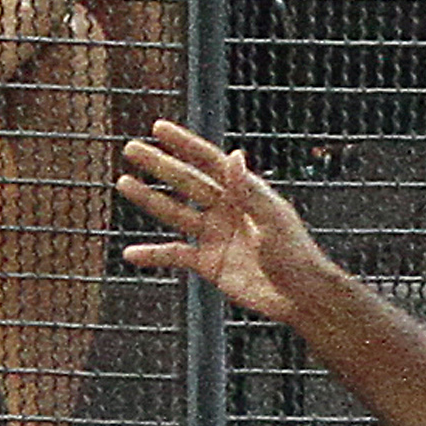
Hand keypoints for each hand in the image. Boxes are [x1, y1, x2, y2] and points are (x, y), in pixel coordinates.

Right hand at [119, 121, 340, 324]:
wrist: (301, 298)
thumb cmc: (295, 255)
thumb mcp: (272, 219)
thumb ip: (249, 190)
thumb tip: (233, 155)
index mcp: (244, 193)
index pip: (209, 162)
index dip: (185, 144)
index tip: (159, 128)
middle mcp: (227, 210)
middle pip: (186, 182)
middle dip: (159, 165)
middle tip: (131, 149)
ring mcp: (215, 236)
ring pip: (176, 214)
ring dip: (150, 200)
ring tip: (124, 183)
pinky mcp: (209, 264)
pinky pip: (175, 255)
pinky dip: (153, 255)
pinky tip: (130, 254)